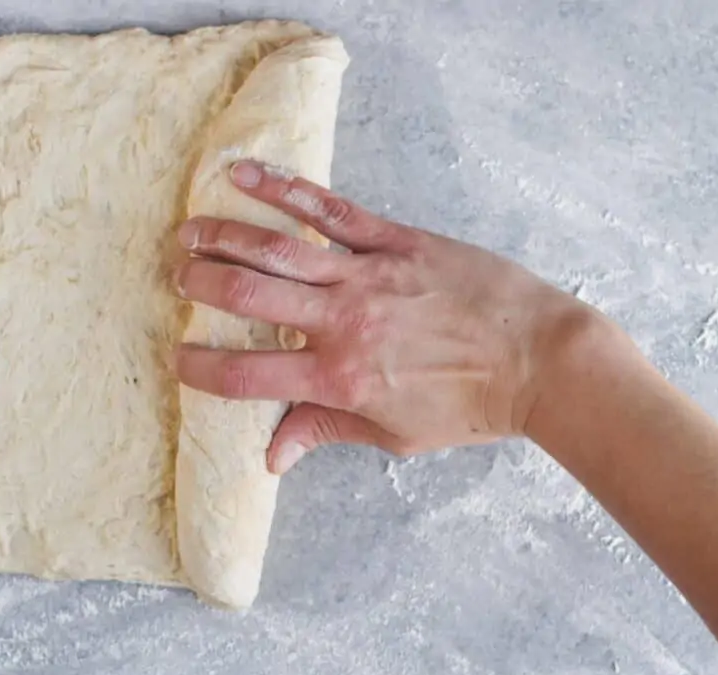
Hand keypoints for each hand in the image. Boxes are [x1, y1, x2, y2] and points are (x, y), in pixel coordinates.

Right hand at [175, 161, 589, 473]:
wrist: (542, 360)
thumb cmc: (471, 404)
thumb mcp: (394, 434)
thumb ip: (326, 432)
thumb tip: (272, 455)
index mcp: (340, 377)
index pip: (247, 374)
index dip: (201, 369)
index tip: (178, 361)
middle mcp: (343, 321)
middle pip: (247, 297)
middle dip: (199, 285)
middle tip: (175, 280)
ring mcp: (367, 275)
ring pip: (278, 249)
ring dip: (224, 237)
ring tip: (188, 231)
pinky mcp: (394, 241)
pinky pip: (330, 210)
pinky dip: (284, 191)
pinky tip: (245, 176)